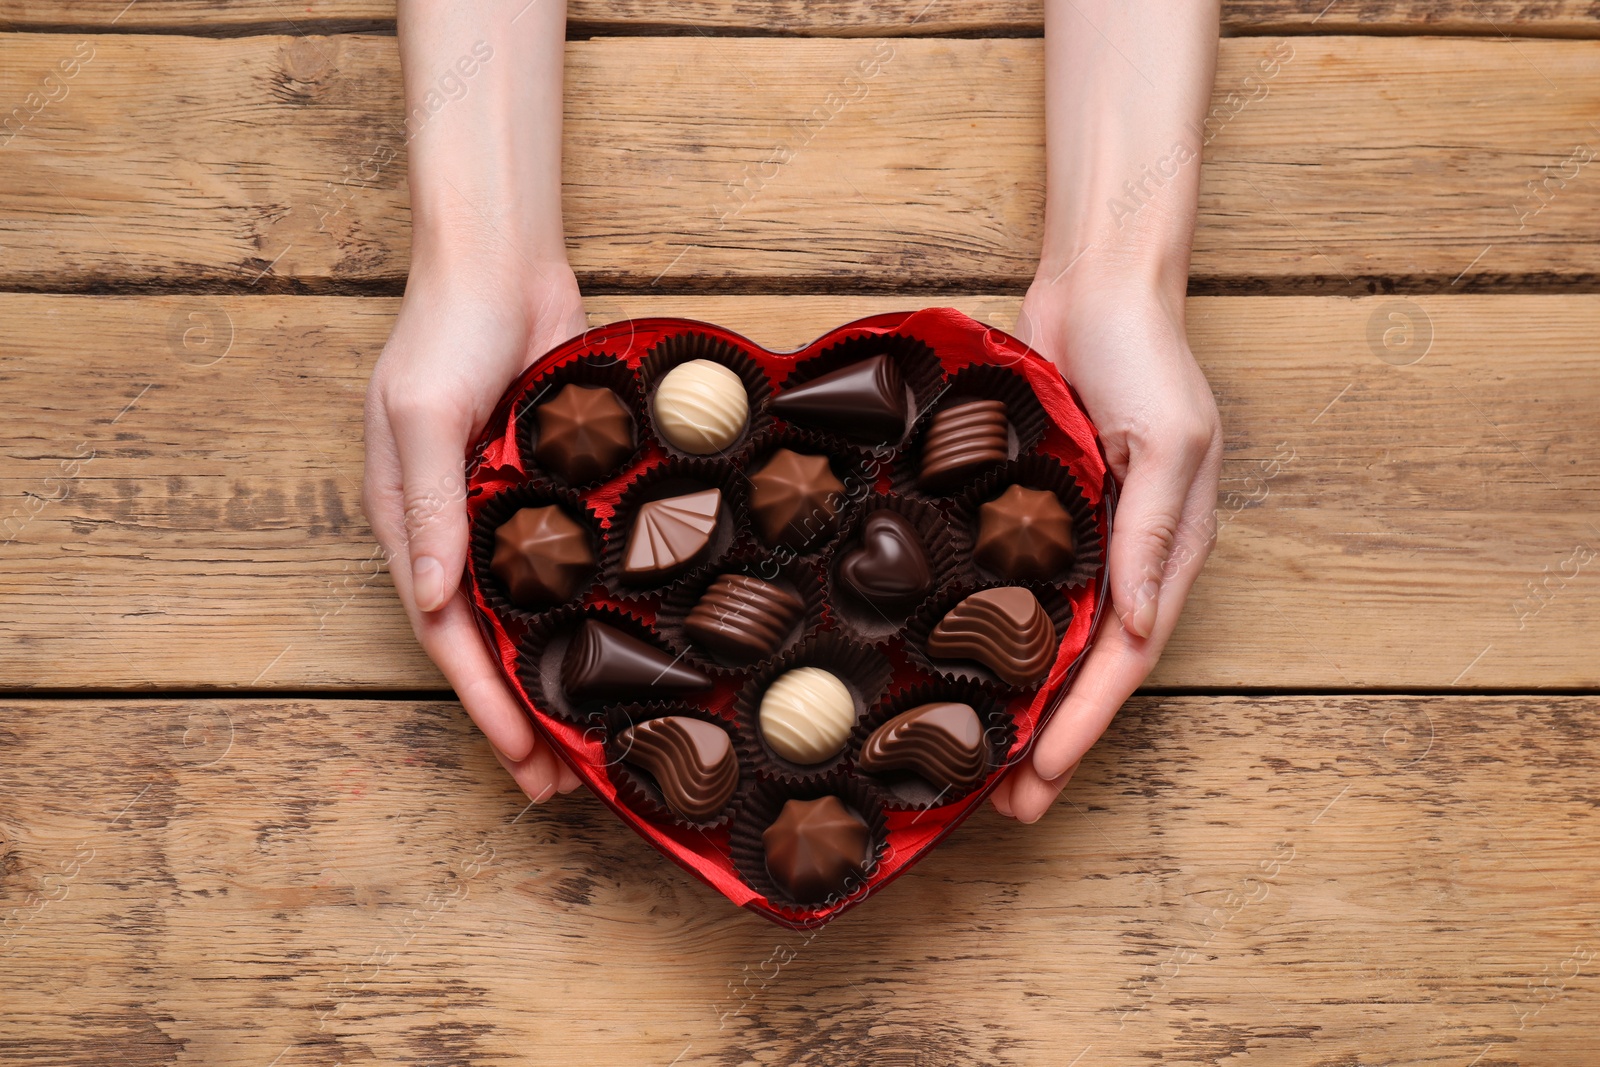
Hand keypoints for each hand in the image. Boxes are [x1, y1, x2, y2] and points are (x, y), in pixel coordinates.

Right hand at [362, 247, 587, 802]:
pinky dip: (584, 617)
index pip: (447, 637)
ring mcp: (506, 515)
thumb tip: (430, 599)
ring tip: (591, 743)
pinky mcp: (552, 493)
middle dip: (519, 717)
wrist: (503, 265)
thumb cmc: (449, 332)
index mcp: (410, 525)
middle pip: (488, 644)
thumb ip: (429, 508)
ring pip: (531, 619)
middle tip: (561, 786)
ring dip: (554, 680)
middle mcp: (456, 532)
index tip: (522, 761)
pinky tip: (616, 651)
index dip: (484, 702)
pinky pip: (569, 569)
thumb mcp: (424, 416)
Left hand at [990, 278, 1221, 821]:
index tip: (1045, 777)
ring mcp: (1083, 540)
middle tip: (1009, 807)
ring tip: (986, 768)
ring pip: (1052, 644)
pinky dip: (1000, 642)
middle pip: (1088, 669)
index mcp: (1168, 549)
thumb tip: (1136, 624)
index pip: (1125, 658)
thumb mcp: (1167, 439)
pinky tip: (966, 674)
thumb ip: (1151, 532)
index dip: (1085, 722)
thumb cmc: (1143, 354)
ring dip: (1026, 707)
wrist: (1096, 288)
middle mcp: (1126, 558)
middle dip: (1054, 741)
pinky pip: (1020, 594)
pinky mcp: (1040, 518)